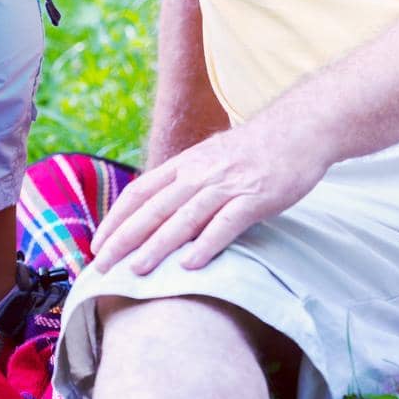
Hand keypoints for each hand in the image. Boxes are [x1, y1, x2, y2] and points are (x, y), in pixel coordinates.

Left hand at [90, 120, 330, 275]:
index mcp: (187, 163)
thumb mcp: (213, 157)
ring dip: (157, 245)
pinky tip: (190, 265)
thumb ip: (188, 180)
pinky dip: (206, 244)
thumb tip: (160, 208)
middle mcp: (200, 172)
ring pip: (184, 218)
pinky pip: (226, 223)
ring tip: (136, 271)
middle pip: (154, 207)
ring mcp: (227, 184)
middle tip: (101, 267)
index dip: (116, 218)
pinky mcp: (255, 196)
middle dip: (124, 239)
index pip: (140, 191)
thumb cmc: (257, 149)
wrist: (301, 127)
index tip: (98, 244)